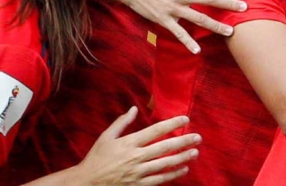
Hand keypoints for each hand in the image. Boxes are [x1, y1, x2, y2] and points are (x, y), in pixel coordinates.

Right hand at [77, 108, 200, 185]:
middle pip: (165, 147)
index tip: (185, 118)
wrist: (87, 183)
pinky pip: (160, 179)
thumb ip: (121, 122)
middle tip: (198, 137)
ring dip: (182, 158)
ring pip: (165, 164)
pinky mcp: (139, 184)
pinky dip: (173, 174)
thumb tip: (134, 108)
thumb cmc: (96, 158)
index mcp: (129, 143)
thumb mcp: (106, 137)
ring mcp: (138, 172)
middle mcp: (136, 157)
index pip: (155, 130)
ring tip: (195, 152)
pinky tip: (184, 169)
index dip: (172, 123)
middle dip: (183, 141)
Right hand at [121, 0, 248, 53]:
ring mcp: (174, 9)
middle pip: (210, 0)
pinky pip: (179, 33)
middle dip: (229, 4)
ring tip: (230, 32)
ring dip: (216, 26)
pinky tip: (198, 51)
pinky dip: (188, 42)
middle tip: (245, 8)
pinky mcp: (164, 20)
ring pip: (199, 19)